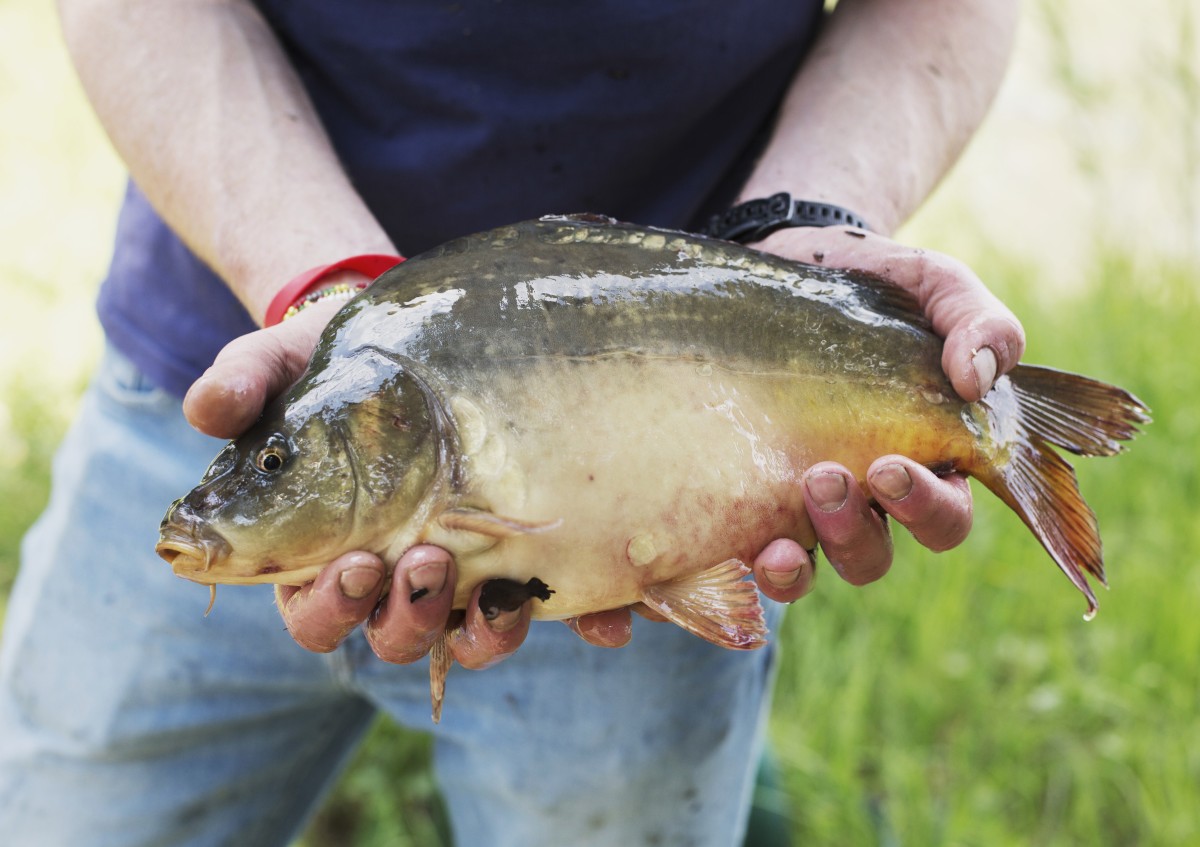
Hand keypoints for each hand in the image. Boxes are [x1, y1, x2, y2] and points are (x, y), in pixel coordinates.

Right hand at [183, 283, 547, 664]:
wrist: (410, 343)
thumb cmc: (332, 364)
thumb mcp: (281, 360)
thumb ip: (242, 382)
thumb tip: (204, 411)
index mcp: (320, 553)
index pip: (312, 612)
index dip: (329, 607)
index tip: (357, 562)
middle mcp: (390, 576)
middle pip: (391, 636)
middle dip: (408, 616)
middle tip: (428, 562)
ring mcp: (462, 571)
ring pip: (468, 636)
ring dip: (483, 632)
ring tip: (500, 592)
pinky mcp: (520, 551)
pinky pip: (551, 603)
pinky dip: (580, 620)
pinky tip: (606, 620)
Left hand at [742, 225, 1024, 597]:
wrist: (784, 261)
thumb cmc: (873, 281)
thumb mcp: (931, 284)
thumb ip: (974, 320)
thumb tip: (978, 379)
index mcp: (924, 459)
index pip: (945, 516)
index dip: (926, 510)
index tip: (890, 469)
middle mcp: (864, 497)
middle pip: (875, 555)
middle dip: (853, 532)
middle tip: (824, 477)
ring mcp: (802, 502)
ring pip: (814, 566)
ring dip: (801, 564)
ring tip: (776, 531)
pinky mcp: (747, 493)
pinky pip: (750, 555)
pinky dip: (745, 566)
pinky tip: (735, 549)